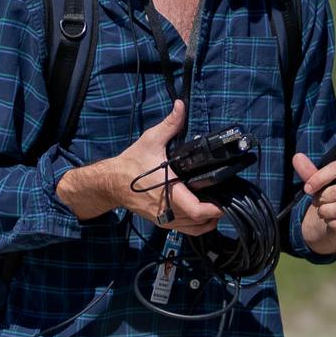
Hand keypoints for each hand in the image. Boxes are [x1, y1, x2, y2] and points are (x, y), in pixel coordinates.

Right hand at [118, 100, 223, 234]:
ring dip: (207, 223)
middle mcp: (167, 209)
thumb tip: (180, 106)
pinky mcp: (160, 221)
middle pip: (199, 223)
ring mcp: (163, 218)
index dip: (214, 209)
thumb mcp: (151, 140)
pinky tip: (202, 215)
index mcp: (169, 190)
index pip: (197, 210)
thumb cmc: (131, 163)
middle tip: (225, 202)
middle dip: (215, 215)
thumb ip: (170, 124)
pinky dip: (195, 226)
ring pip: (192, 230)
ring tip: (216, 209)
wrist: (110, 182)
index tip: (224, 202)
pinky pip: (182, 229)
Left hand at [293, 152, 335, 252]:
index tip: (307, 188)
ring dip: (324, 211)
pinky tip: (334, 220)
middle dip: (321, 198)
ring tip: (324, 210)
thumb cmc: (333, 195)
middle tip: (318, 201)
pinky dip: (331, 223)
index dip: (319, 178)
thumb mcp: (321, 181)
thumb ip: (309, 171)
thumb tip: (297, 157)